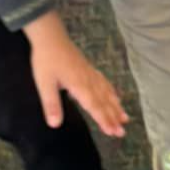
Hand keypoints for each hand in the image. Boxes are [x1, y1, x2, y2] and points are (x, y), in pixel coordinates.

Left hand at [24, 13, 128, 136]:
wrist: (50, 37)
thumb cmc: (46, 60)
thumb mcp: (44, 83)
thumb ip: (51, 104)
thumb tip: (55, 124)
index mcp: (79, 85)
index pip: (94, 106)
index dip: (104, 120)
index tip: (113, 132)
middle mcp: (88, 80)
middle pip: (104, 102)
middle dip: (113, 117)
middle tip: (122, 132)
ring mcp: (90, 73)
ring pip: (107, 92)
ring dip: (116, 106)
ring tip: (125, 117)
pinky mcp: (88, 68)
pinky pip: (104, 82)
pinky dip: (111, 91)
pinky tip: (115, 95)